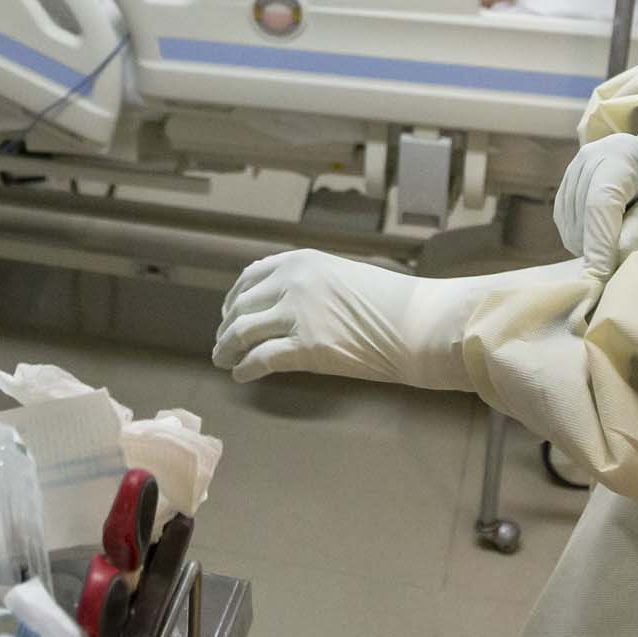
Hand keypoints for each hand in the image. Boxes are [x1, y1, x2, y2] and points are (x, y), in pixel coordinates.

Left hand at [213, 252, 482, 389]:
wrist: (415, 323)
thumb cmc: (388, 302)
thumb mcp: (340, 276)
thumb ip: (307, 285)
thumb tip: (278, 307)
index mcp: (300, 261)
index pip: (249, 278)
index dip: (233, 299)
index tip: (228, 315)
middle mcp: (291, 282)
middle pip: (240, 307)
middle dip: (226, 328)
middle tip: (221, 345)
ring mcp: (296, 314)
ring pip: (242, 332)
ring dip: (226, 349)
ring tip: (223, 361)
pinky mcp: (305, 347)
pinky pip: (260, 359)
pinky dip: (245, 368)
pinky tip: (242, 375)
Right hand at [553, 110, 637, 276]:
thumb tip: (614, 255)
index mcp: (621, 153)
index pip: (599, 204)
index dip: (598, 244)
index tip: (601, 278)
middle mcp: (591, 157)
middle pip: (581, 216)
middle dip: (597, 250)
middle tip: (625, 271)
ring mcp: (576, 169)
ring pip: (570, 223)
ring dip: (590, 246)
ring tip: (625, 248)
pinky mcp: (570, 184)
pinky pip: (567, 223)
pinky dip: (584, 240)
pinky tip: (610, 240)